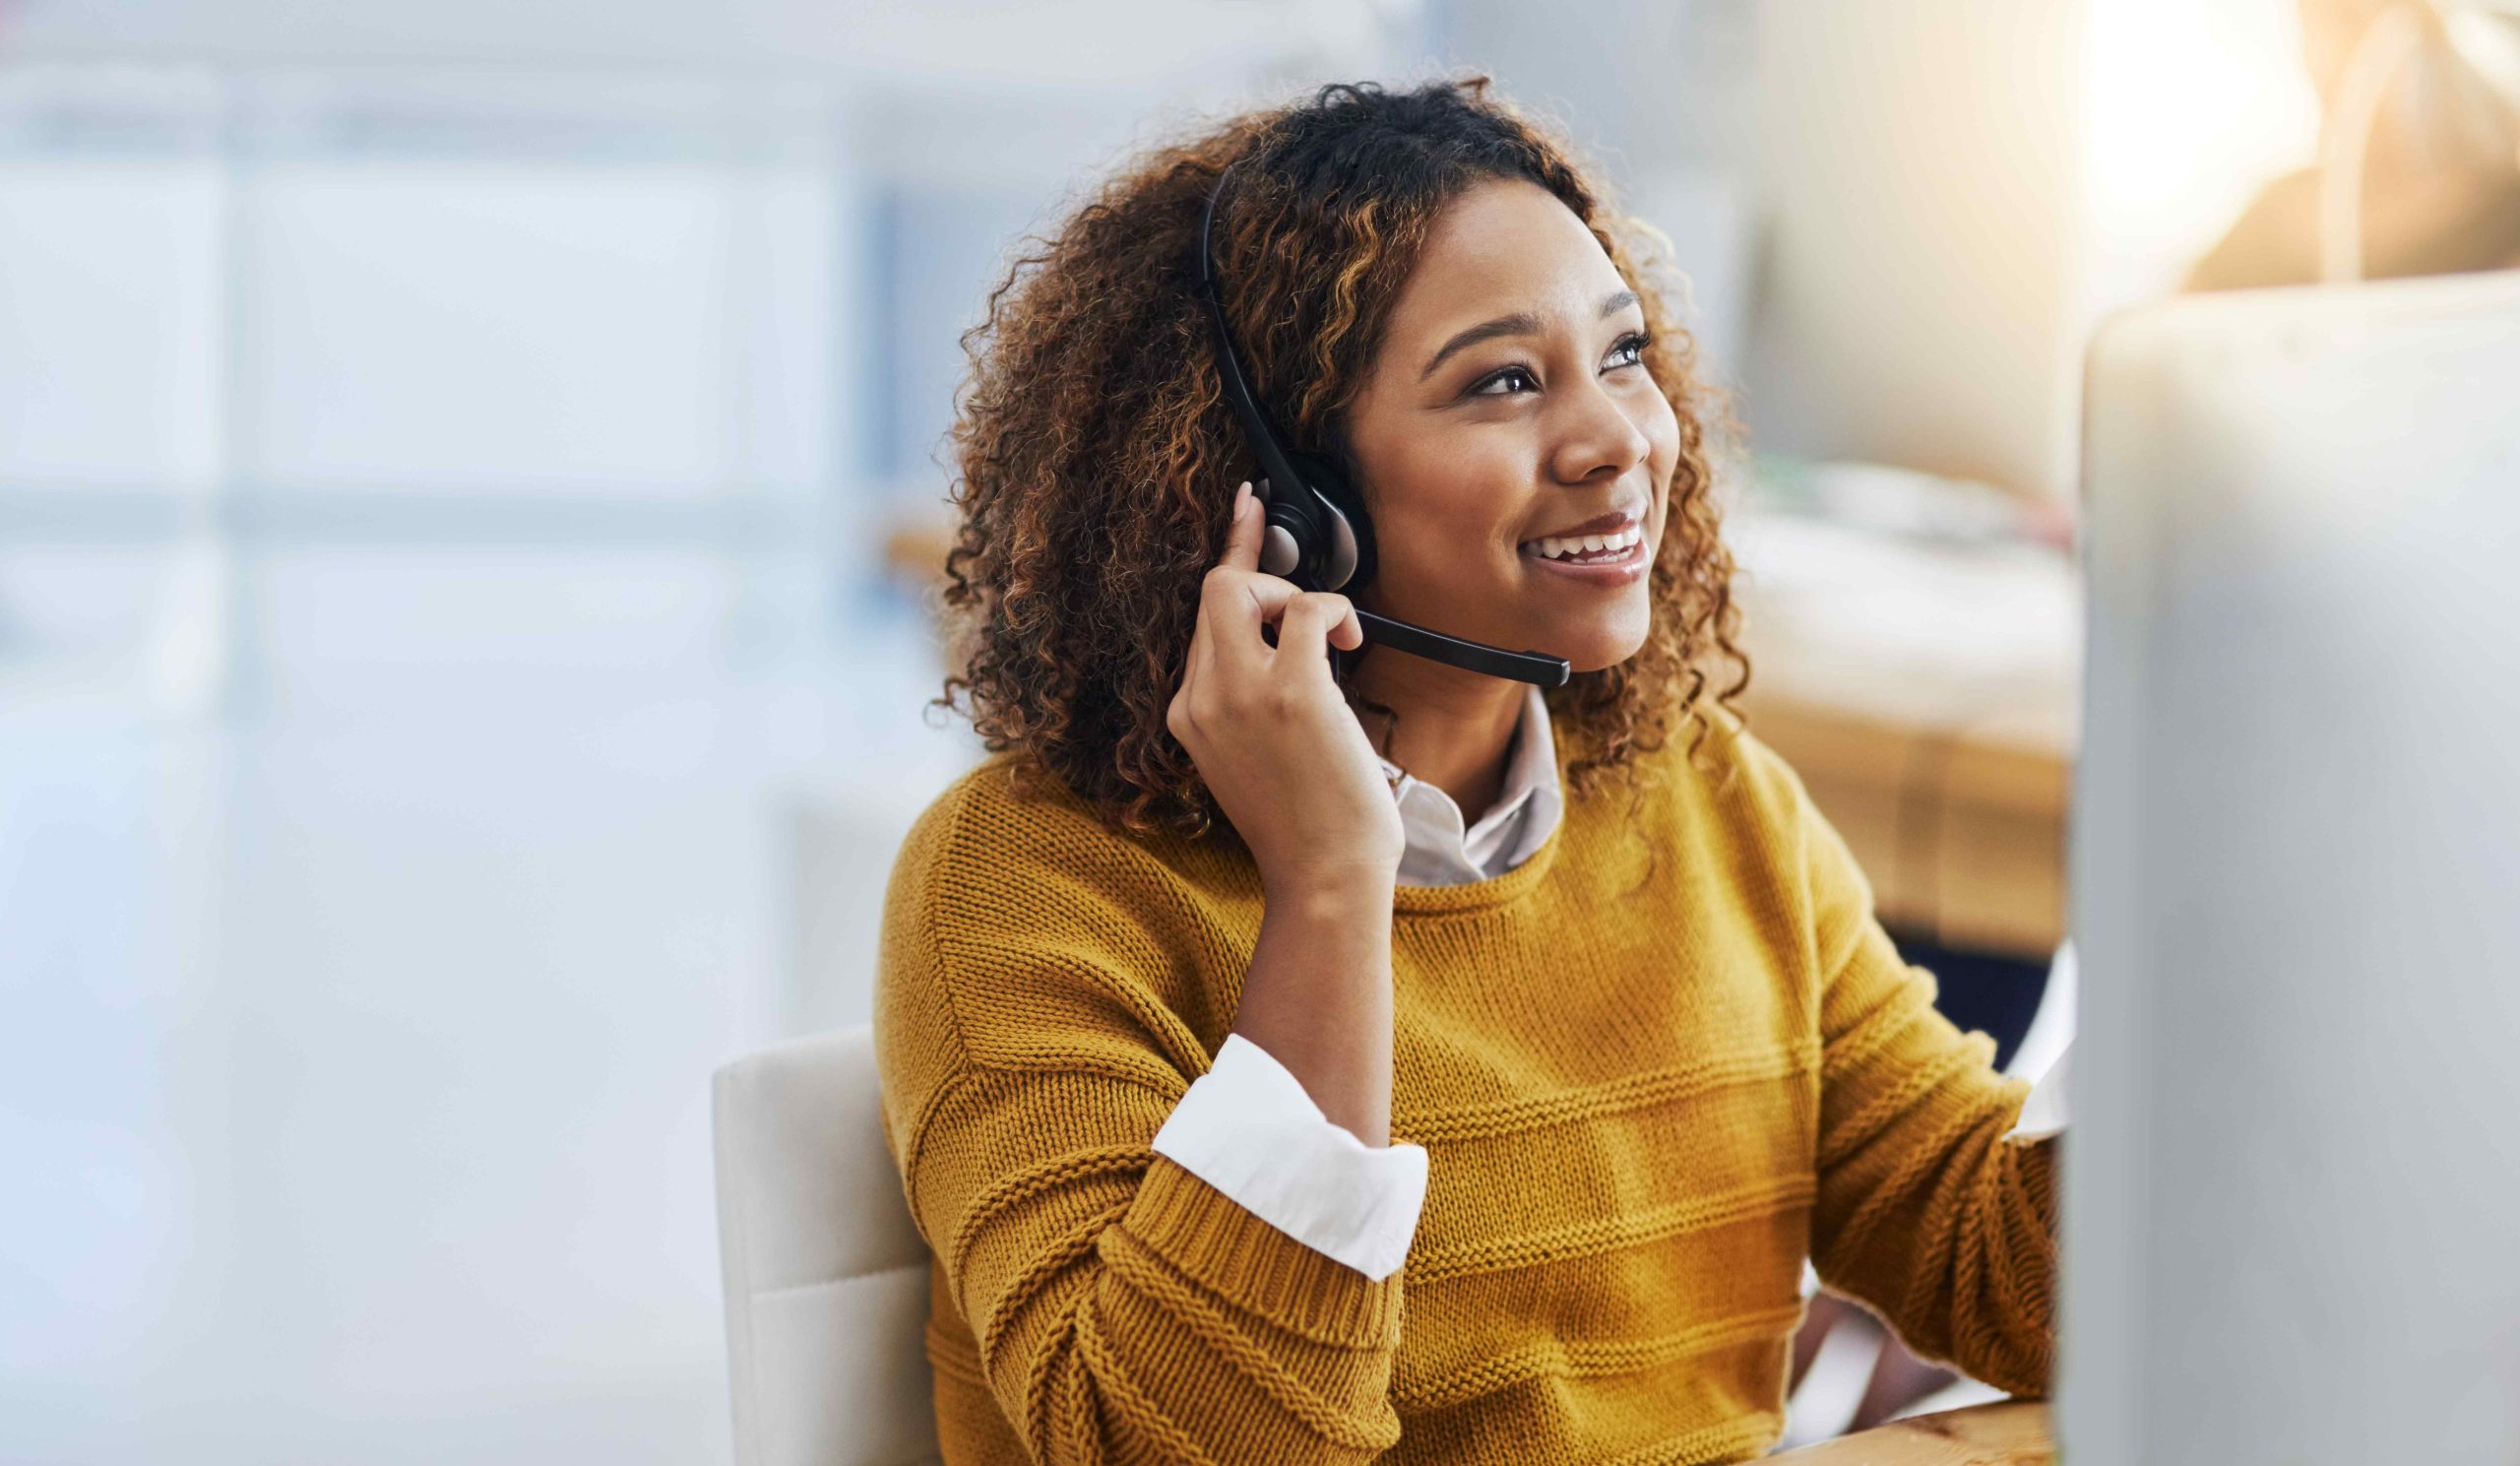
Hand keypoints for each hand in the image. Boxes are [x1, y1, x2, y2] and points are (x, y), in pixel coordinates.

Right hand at [1167, 481, 1403, 894]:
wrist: (1324, 877)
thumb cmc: (1305, 826)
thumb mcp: (1249, 758)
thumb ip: (1245, 701)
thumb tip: (1287, 640)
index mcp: (1187, 714)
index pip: (1199, 621)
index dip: (1229, 559)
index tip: (1245, 510)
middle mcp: (1201, 698)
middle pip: (1213, 590)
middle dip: (1259, 567)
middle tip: (1299, 584)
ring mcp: (1240, 693)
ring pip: (1242, 586)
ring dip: (1295, 593)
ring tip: (1332, 638)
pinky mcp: (1290, 692)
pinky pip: (1305, 609)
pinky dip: (1333, 610)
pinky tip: (1350, 642)